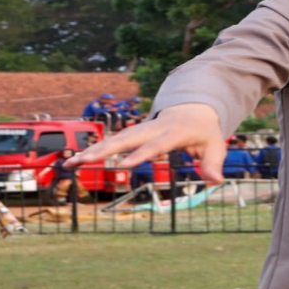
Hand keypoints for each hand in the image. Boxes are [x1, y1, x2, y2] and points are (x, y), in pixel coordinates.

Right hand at [66, 102, 226, 181]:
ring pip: (114, 139)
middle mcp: (153, 128)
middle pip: (125, 139)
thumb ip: (213, 164)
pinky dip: (95, 150)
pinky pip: (113, 142)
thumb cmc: (205, 131)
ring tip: (72, 164)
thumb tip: (217, 181)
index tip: (123, 165)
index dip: (140, 154)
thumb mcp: (215, 146)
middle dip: (104, 150)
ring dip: (92, 151)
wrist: (194, 107)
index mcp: (173, 131)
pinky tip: (77, 160)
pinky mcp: (133, 133)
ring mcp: (141, 129)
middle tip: (84, 161)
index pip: (155, 145)